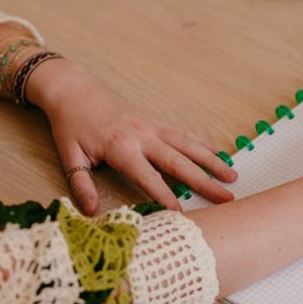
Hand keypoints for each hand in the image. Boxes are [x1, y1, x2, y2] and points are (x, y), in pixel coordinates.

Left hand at [27, 59, 236, 213]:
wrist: (74, 89)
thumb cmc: (71, 124)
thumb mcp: (70, 156)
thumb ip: (81, 184)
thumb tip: (91, 211)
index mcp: (121, 148)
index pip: (149, 177)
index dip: (166, 197)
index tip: (183, 214)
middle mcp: (142, 136)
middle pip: (179, 162)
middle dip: (204, 181)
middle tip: (226, 198)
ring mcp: (152, 126)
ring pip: (188, 145)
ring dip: (212, 160)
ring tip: (232, 176)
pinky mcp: (155, 120)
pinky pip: (183, 133)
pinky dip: (202, 143)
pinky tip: (218, 153)